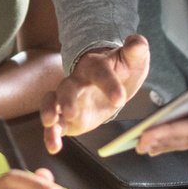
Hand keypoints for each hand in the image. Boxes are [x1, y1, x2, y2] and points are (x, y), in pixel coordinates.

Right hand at [39, 35, 149, 152]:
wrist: (112, 82)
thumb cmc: (122, 69)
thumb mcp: (133, 59)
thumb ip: (135, 50)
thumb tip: (137, 41)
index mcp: (95, 67)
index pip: (100, 73)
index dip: (108, 85)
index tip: (119, 100)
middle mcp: (77, 82)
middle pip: (67, 87)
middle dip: (67, 99)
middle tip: (71, 112)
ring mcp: (68, 100)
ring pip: (53, 103)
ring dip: (49, 113)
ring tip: (51, 124)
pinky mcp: (66, 119)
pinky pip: (55, 125)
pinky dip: (51, 135)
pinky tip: (54, 147)